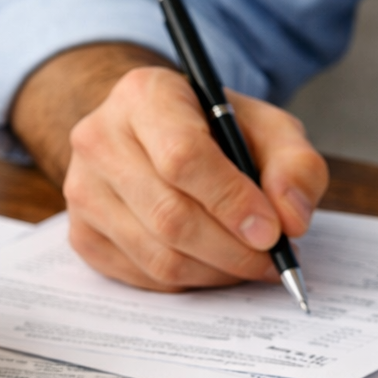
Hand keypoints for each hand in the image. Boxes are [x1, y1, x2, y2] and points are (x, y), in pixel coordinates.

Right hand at [62, 65, 327, 289]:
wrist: (153, 135)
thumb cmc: (214, 129)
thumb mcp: (268, 127)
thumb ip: (295, 165)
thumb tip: (291, 221)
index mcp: (144, 95)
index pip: (182, 157)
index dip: (232, 202)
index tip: (272, 231)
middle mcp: (99, 139)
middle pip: (170, 216)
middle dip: (233, 249)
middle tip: (272, 258)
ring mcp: (82, 190)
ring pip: (158, 255)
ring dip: (217, 271)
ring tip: (250, 262)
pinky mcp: (82, 234)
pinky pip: (143, 277)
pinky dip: (190, 282)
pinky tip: (214, 263)